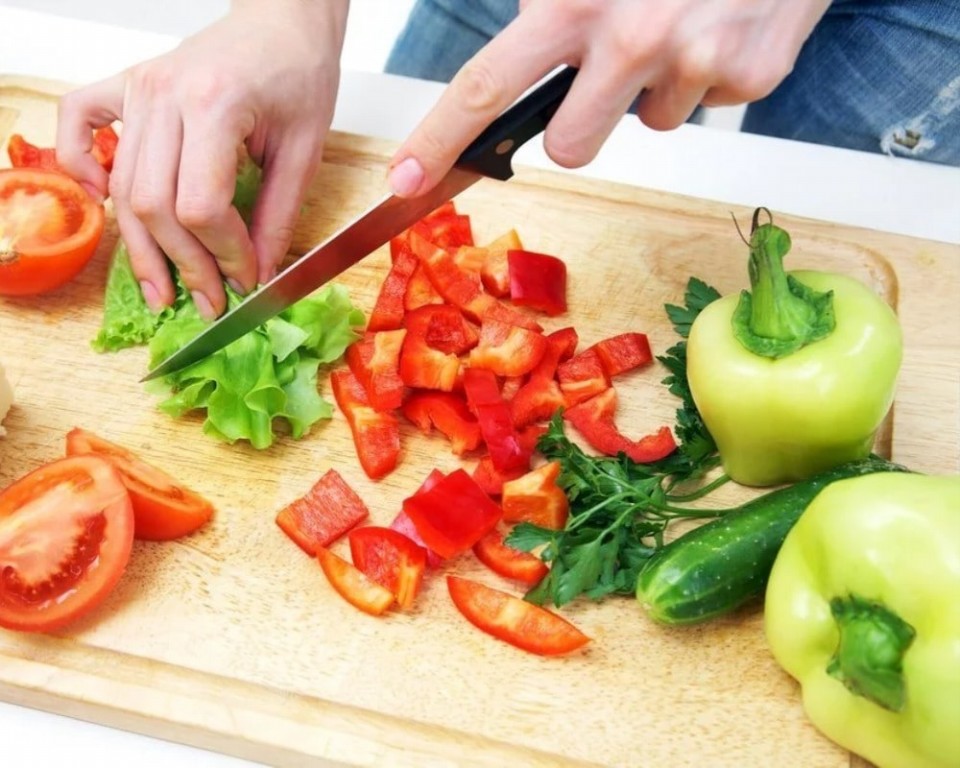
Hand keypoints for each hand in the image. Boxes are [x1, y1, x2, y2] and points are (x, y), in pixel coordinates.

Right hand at [57, 0, 347, 317]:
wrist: (282, 23)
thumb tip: (257, 275)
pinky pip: (78, 125)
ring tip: (162, 289)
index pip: (201, 204)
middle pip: (154, 204)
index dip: (223, 254)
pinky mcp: (126, 85)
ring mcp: (138, 89)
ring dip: (142, 247)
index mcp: (214, 104)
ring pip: (122, 186)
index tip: (246, 279)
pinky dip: (82, 165)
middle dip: (183, 264)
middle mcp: (164, 95)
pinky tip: (105, 203)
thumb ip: (278, 215)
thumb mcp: (304, 150)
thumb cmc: (298, 74)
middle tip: (208, 302)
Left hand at [387, 0, 830, 196]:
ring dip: (651, 87)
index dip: (439, 140)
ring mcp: (696, 60)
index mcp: (571, 1)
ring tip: (675, 21)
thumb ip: (544, 3)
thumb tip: (506, 47)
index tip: (406, 180)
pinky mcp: (749, 75)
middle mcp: (632, 38)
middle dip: (577, 126)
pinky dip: (705, 74)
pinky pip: (704, 107)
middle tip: (607, 69)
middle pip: (569, 147)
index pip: (485, 87)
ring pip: (646, 124)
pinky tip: (716, 22)